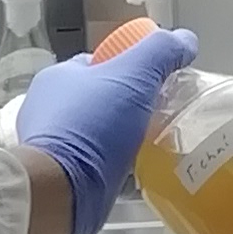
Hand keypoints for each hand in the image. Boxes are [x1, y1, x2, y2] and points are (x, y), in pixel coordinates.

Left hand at [10, 27, 194, 233]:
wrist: (61, 193)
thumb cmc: (92, 128)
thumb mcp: (135, 76)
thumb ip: (161, 52)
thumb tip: (185, 40)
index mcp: (59, 77)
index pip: (100, 63)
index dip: (131, 69)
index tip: (158, 85)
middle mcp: (47, 108)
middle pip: (100, 99)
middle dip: (129, 107)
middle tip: (159, 118)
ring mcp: (49, 144)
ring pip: (96, 132)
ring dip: (120, 137)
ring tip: (150, 146)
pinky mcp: (56, 176)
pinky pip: (91, 162)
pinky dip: (111, 164)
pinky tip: (132, 170)